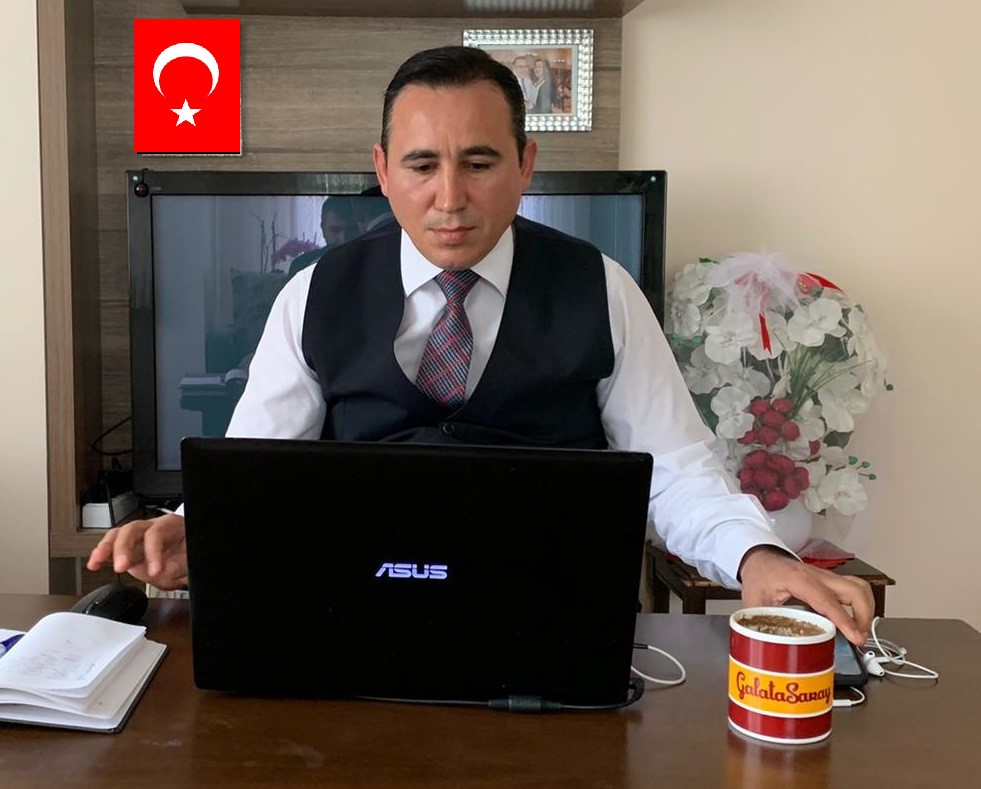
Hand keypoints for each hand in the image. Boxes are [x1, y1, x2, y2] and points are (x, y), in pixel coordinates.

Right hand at [86, 514, 187, 590]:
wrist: (186, 557)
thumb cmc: (188, 553)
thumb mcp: (191, 559)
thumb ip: (182, 564)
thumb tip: (167, 570)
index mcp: (170, 525)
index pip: (156, 534)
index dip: (153, 552)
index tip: (155, 571)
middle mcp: (151, 527)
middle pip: (132, 529)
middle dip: (123, 547)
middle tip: (121, 567)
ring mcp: (137, 537)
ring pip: (117, 534)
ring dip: (106, 548)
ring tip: (96, 561)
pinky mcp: (127, 548)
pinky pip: (111, 546)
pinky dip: (101, 555)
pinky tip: (94, 564)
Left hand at [738, 546, 873, 646]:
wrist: (760, 559)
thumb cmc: (759, 576)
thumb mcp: (754, 600)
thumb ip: (761, 621)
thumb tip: (766, 644)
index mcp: (799, 580)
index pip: (828, 601)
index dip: (845, 620)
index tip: (857, 637)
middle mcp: (818, 576)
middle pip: (854, 589)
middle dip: (864, 615)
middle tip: (859, 638)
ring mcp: (826, 577)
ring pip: (859, 587)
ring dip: (867, 609)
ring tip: (860, 631)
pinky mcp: (830, 581)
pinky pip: (853, 589)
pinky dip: (860, 605)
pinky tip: (853, 622)